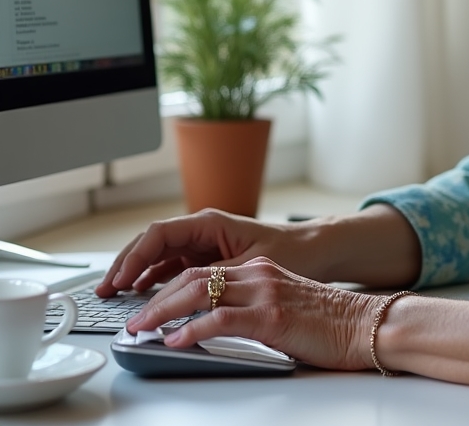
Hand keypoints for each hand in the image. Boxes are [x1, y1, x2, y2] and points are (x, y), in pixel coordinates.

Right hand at [96, 208, 325, 296]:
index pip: (160, 233)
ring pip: (159, 256)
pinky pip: (172, 267)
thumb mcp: (250, 263)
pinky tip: (141, 293)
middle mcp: (202, 229)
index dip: (135, 256)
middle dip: (126, 264)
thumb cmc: (291, 250)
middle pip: (152, 243)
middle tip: (104, 290)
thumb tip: (184, 289)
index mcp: (210, 222)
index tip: (119, 279)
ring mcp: (203, 244)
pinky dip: (153, 280)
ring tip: (114, 295)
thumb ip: (215, 275)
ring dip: (135, 273)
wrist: (316, 249)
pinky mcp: (208, 259)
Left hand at [125, 257, 380, 369]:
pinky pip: (220, 319)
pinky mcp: (271, 315)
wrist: (365, 324)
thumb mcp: (285, 306)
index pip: (203, 271)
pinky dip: (191, 330)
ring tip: (140, 329)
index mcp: (261, 270)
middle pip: (194, 277)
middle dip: (156, 297)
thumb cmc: (331, 323)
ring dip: (162, 312)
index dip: (170, 288)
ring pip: (199, 293)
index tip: (148, 306)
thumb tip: (217, 328)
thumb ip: (253, 308)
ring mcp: (264, 292)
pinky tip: (175, 341)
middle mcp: (259, 274)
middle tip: (133, 318)